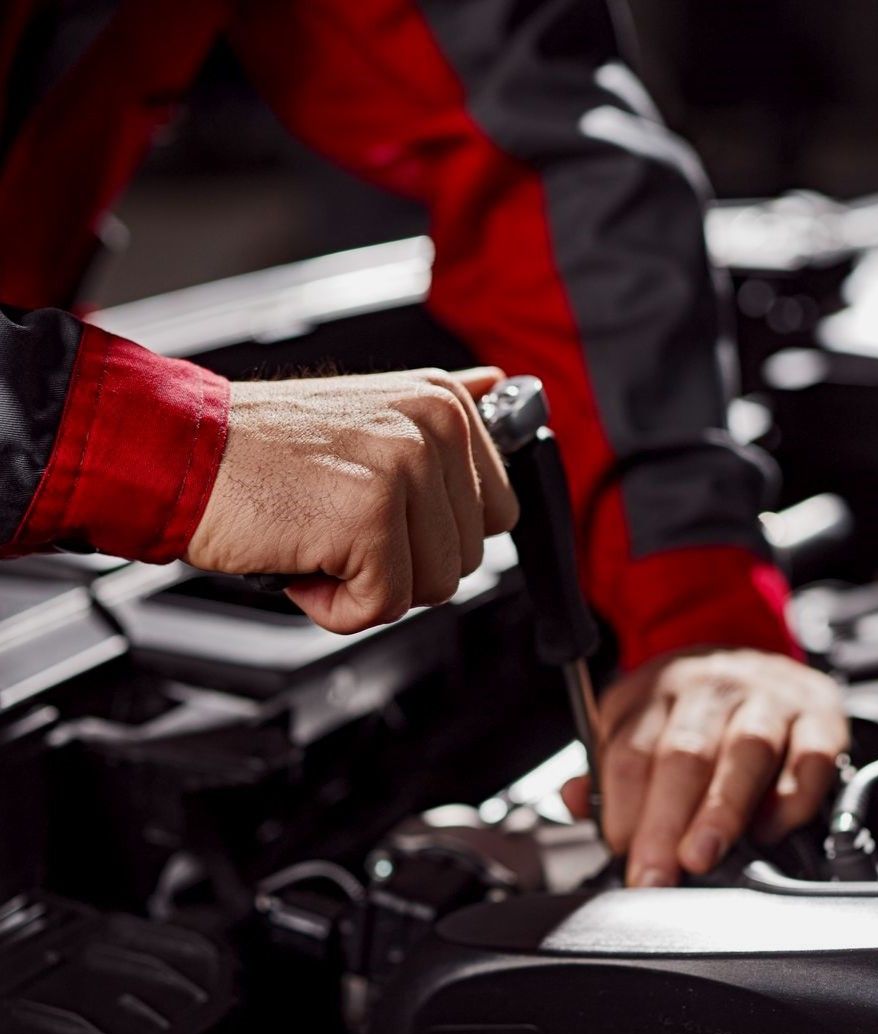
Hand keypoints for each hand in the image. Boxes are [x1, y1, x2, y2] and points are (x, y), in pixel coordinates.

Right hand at [187, 367, 517, 632]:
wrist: (179, 450)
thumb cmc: (263, 449)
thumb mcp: (370, 411)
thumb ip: (442, 413)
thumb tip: (502, 387)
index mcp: (444, 403)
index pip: (498, 513)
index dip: (433, 537)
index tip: (380, 514)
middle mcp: (435, 427)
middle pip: (465, 558)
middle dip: (400, 563)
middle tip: (337, 523)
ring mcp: (405, 469)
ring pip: (433, 587)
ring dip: (367, 584)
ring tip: (319, 536)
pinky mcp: (371, 518)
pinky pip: (383, 606)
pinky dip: (335, 606)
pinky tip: (301, 559)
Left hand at [564, 648, 848, 885]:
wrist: (757, 654)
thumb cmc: (694, 708)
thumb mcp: (638, 722)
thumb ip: (606, 768)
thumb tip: (574, 801)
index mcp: (658, 690)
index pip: (630, 749)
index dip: (622, 805)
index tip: (620, 850)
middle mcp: (712, 687)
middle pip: (684, 752)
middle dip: (666, 819)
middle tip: (655, 873)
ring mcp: (769, 698)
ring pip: (746, 750)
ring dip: (722, 809)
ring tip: (702, 855)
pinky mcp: (819, 715)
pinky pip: (810, 756)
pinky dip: (791, 797)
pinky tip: (770, 829)